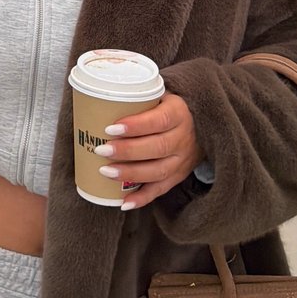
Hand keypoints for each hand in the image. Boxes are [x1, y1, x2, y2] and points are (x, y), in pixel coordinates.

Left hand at [93, 94, 203, 210]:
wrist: (199, 124)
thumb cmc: (166, 106)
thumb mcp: (159, 95)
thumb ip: (137, 98)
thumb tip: (97, 101)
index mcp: (179, 113)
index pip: (159, 120)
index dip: (135, 126)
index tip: (110, 128)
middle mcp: (183, 138)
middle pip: (157, 147)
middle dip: (127, 151)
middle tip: (102, 150)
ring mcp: (182, 160)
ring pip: (158, 171)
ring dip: (130, 174)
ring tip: (105, 172)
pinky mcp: (179, 176)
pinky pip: (161, 190)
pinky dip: (142, 198)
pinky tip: (124, 202)